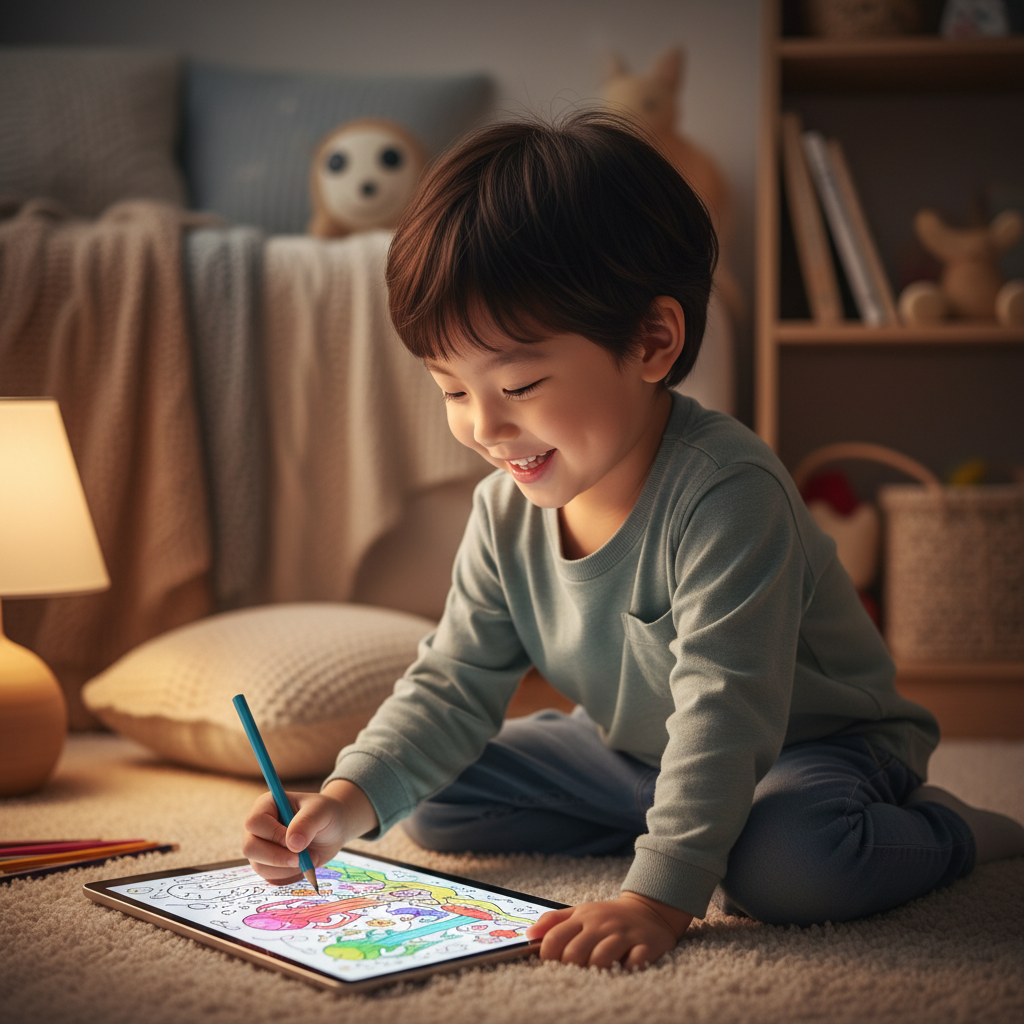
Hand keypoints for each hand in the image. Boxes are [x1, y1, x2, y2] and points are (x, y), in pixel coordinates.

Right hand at [241, 779, 377, 884]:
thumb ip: (307, 823)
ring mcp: (260, 846)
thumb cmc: (325, 814)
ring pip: (259, 865)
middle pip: (250, 847)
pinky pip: (269, 877)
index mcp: (267, 805)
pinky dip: (288, 875)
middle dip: (276, 857)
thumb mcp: (321, 811)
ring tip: (308, 856)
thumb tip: (292, 844)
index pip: (255, 822)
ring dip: (286, 867)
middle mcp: (258, 826)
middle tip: (300, 858)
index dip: (273, 835)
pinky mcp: (267, 864)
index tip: (296, 842)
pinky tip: (303, 864)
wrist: (333, 830)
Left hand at [525, 892, 692, 969]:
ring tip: (596, 973)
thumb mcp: (580, 912)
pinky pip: (633, 963)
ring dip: (595, 971)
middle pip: (574, 953)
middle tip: (576, 971)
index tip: (552, 965)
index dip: (548, 956)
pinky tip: (622, 969)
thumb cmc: (608, 916)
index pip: (555, 938)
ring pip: (600, 959)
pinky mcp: (645, 945)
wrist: (649, 909)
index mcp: (583, 917)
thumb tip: (529, 935)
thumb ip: (554, 921)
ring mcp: (624, 934)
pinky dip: (625, 970)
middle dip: (570, 968)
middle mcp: (601, 924)